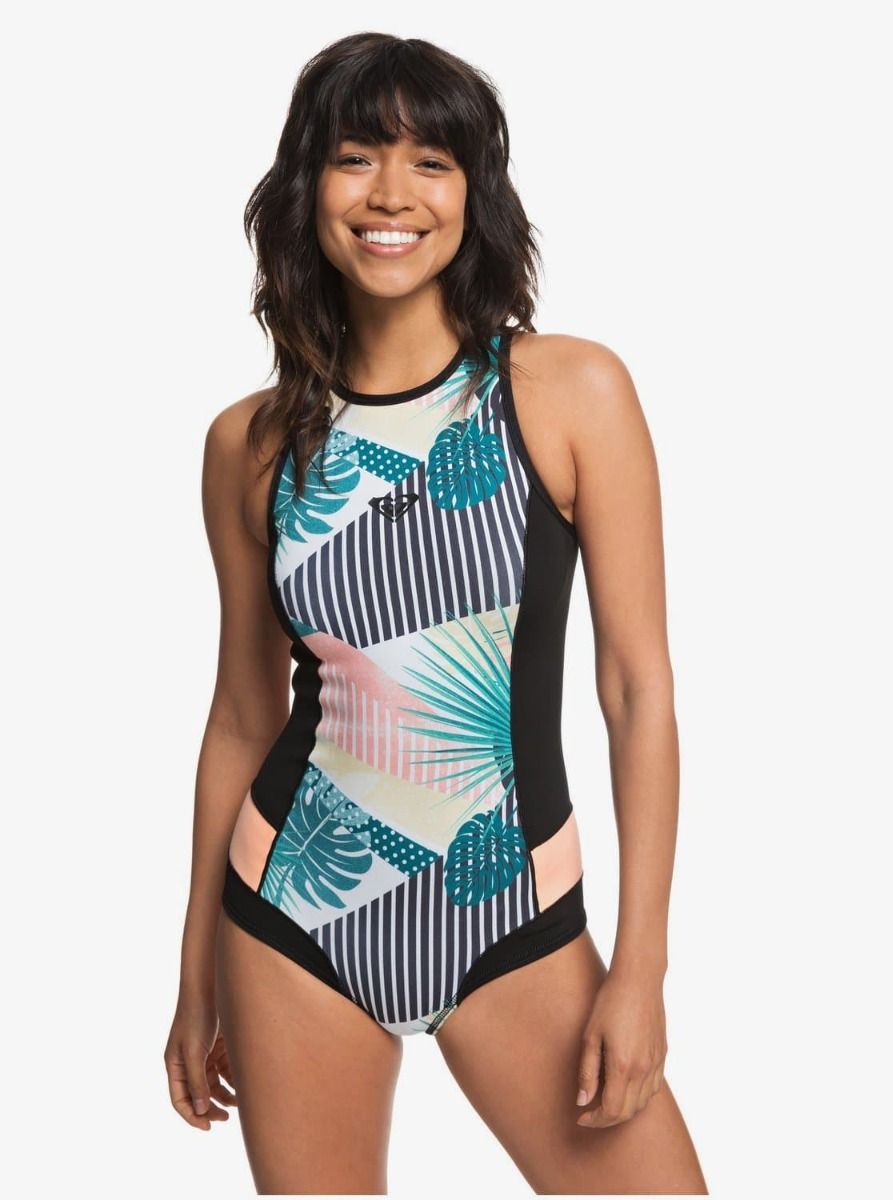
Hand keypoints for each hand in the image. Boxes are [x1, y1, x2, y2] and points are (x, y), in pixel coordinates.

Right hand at [164, 989, 237, 1130]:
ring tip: (238, 1103)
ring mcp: (202, 1055)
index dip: (192, 1117)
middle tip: (225, 1118)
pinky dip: (232, 1079)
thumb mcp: (195, 1051)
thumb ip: (197, 1080)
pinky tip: (242, 1085)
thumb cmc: (197, 1017)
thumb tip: (200, 1109)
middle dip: (210, 1109)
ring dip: (224, 1095)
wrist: (209, 986)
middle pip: (197, 1095)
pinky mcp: (216, 1047)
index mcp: (174, 1066)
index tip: (208, 1128)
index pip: (180, 1100)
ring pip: (213, 1084)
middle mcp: (187, 1063)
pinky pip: (224, 1070)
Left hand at [574, 965, 666, 1127]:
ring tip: (605, 1101)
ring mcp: (656, 1063)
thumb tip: (582, 1101)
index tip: (581, 1116)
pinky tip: (625, 1087)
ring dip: (623, 1110)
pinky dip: (639, 1097)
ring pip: (642, 1103)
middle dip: (606, 1120)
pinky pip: (653, 1088)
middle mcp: (644, 1070)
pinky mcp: (662, 1055)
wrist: (639, 980)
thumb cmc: (610, 1003)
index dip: (595, 1120)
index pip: (611, 1111)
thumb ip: (587, 1072)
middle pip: (627, 1112)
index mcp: (623, 1066)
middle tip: (590, 1113)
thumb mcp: (591, 1036)